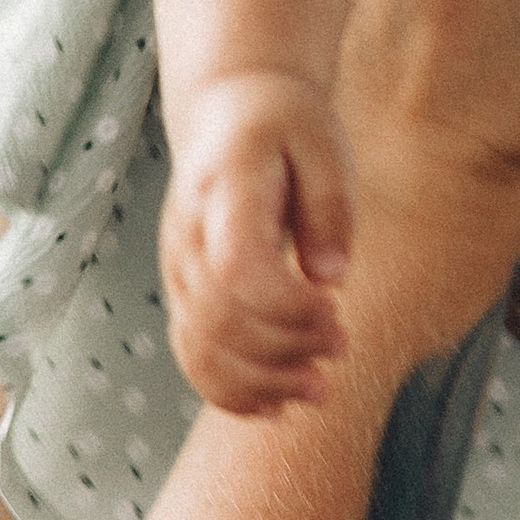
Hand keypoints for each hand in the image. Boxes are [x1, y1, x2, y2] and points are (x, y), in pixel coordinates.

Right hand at [161, 70, 357, 415]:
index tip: (336, 311)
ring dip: (262, 383)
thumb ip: (328, 207)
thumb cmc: (286, 127)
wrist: (227, 112)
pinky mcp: (183, 292)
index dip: (287, 307)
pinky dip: (230, 391)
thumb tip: (331, 277)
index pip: (238, 268)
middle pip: (221, 319)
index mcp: (224, 191)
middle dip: (286, 350)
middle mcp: (188, 237)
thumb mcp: (323, 144)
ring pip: (201, 349)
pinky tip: (277, 407)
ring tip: (320, 390)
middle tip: (342, 347)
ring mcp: (178, 269)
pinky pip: (192, 356)